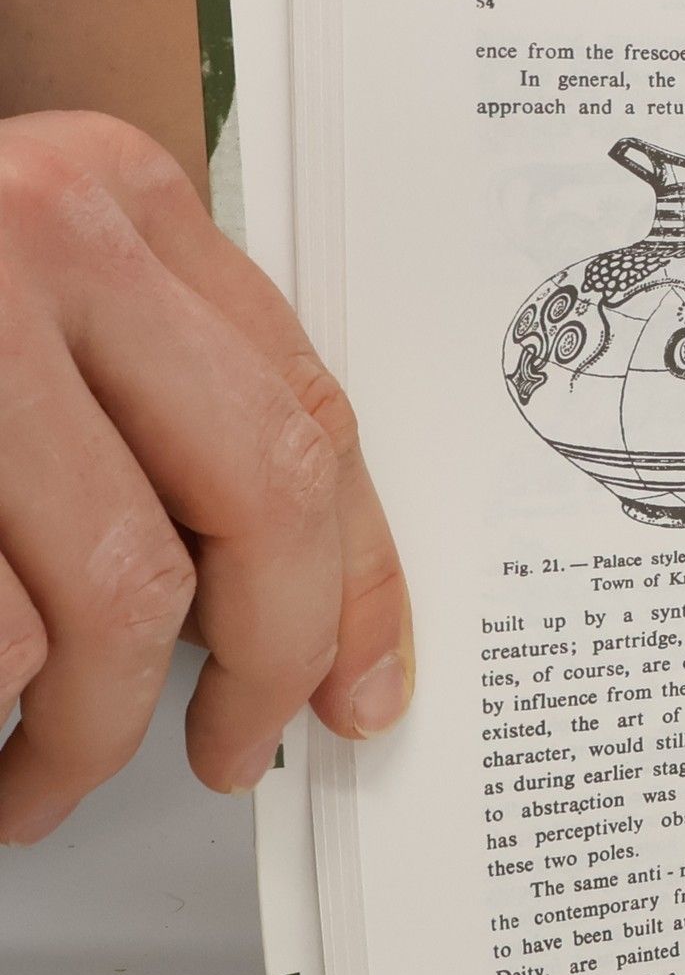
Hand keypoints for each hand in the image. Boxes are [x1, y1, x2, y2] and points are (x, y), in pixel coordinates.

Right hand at [0, 111, 410, 842]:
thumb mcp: (26, 302)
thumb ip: (144, 406)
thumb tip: (280, 606)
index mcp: (109, 197)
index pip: (312, 414)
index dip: (358, 578)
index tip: (361, 681)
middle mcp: (38, 232)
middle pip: (260, 498)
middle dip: (266, 664)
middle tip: (232, 751)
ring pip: (112, 593)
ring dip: (87, 730)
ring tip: (38, 777)